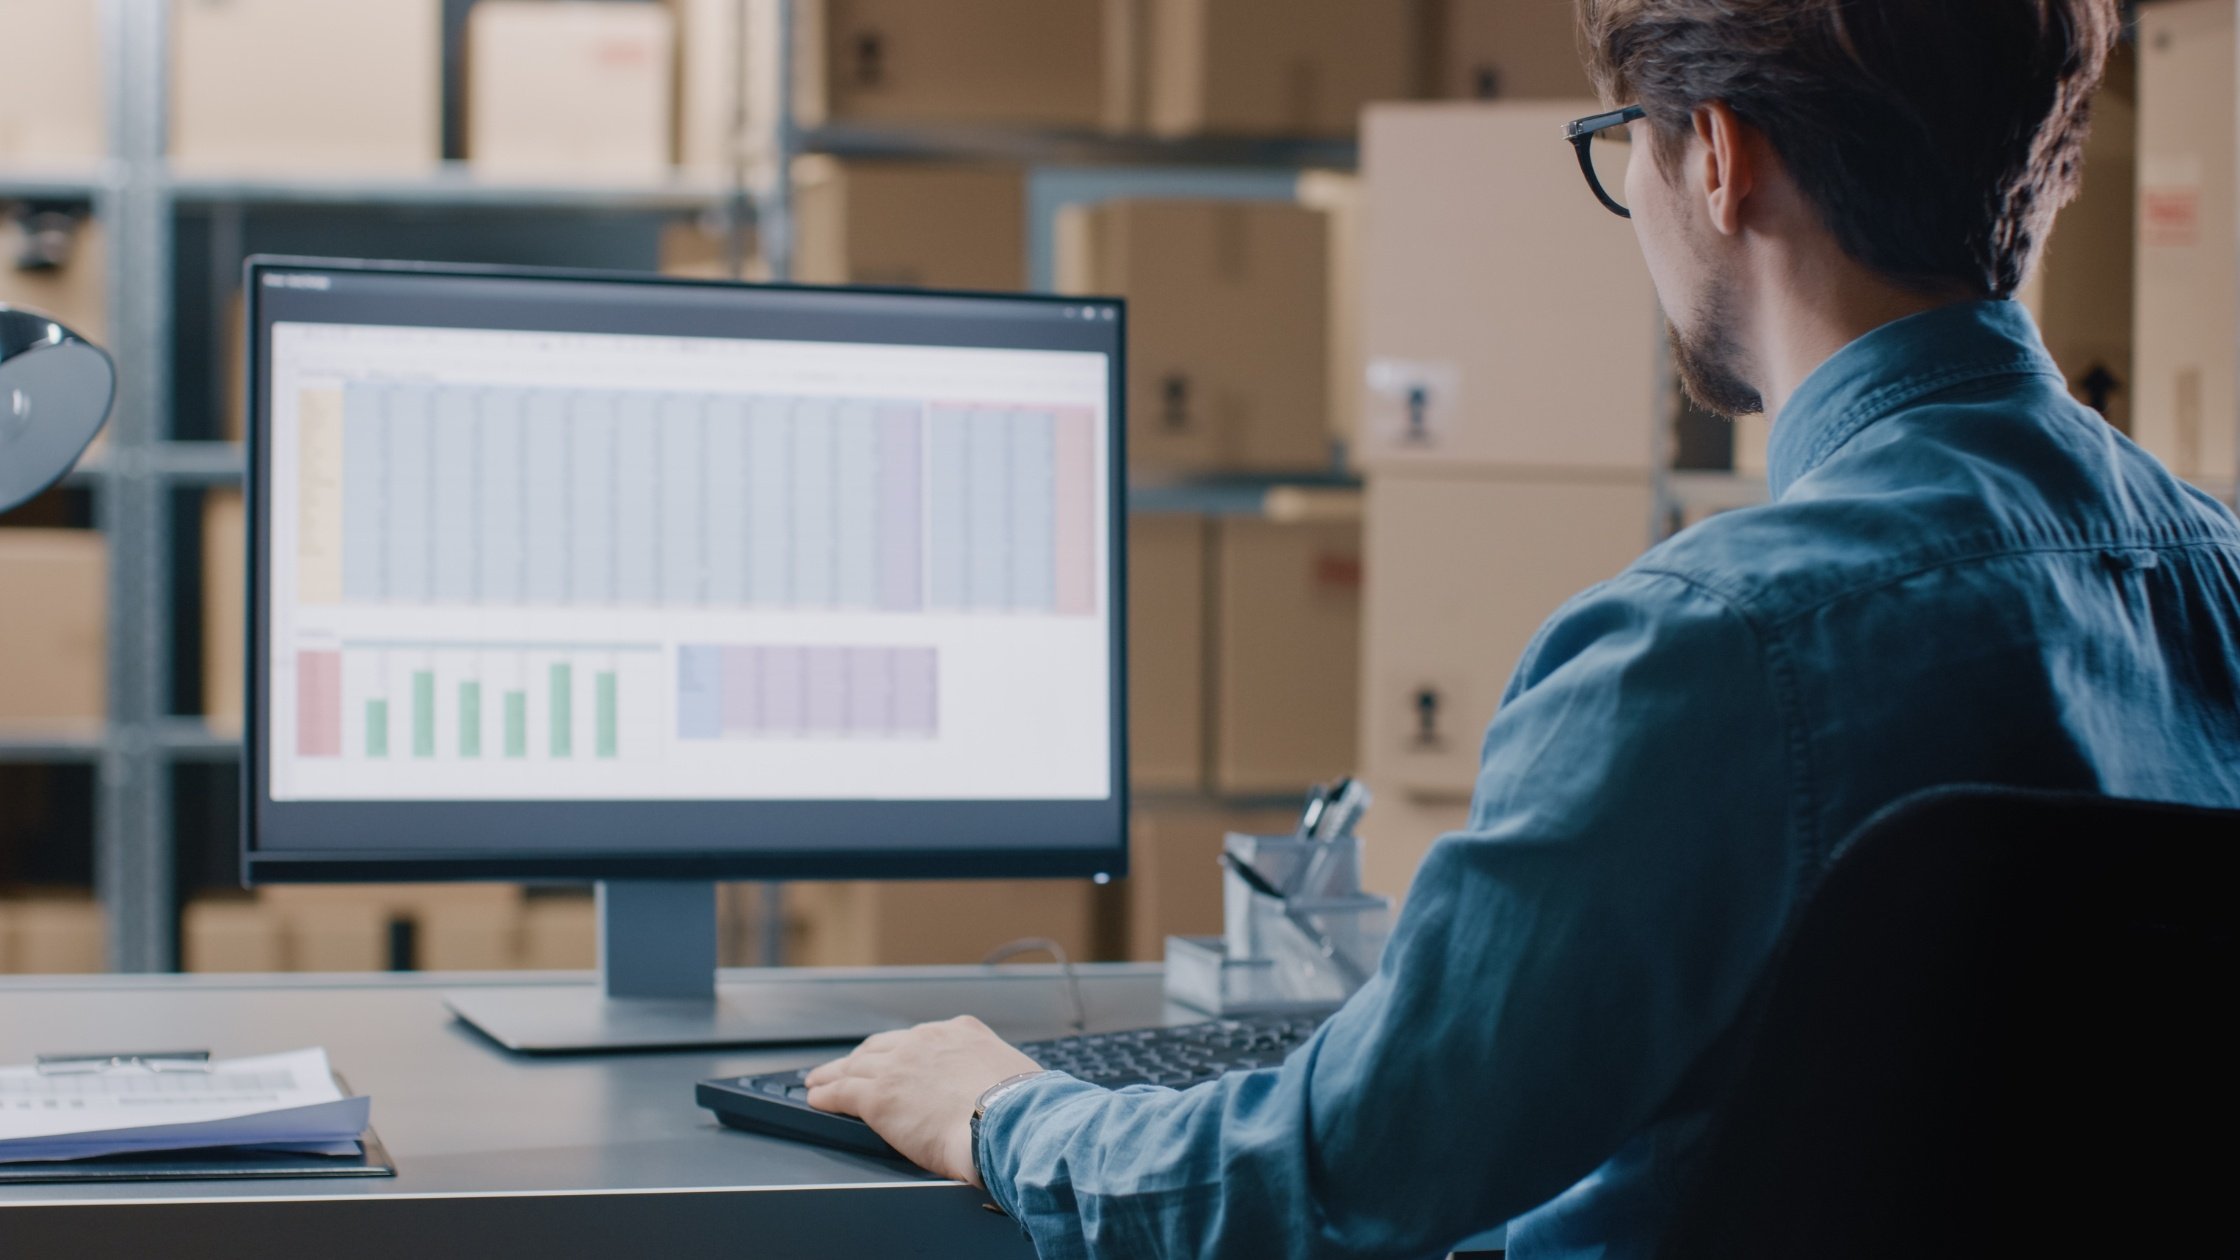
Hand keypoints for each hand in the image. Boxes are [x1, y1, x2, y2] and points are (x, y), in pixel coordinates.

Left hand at [805, 1016, 1042, 1186]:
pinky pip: (841, 1091)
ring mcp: (898, 1066)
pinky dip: (825, 1094)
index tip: (896, 1058)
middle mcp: (925, 1040)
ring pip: (855, 1065)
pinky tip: (816, 1098)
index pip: (922, 1039)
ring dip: (834, 1073)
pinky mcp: (877, 1096)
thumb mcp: (1014, 1077)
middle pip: (882, 1046)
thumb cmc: (1020, 1110)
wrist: (1006, 1122)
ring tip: (819, 1080)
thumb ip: (995, 1080)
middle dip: (863, 1057)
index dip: (903, 1051)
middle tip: (848, 1065)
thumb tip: (999, 1099)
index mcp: (961, 1032)